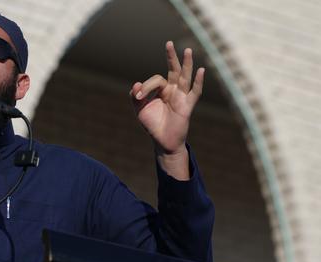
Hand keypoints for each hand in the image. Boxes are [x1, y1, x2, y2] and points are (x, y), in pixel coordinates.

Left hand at [130, 41, 203, 178]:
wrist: (162, 142)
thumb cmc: (152, 124)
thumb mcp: (140, 110)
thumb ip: (136, 96)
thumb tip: (135, 84)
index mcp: (162, 90)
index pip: (156, 80)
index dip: (146, 86)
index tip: (138, 96)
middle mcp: (173, 90)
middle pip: (173, 70)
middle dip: (171, 57)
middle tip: (168, 43)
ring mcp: (181, 97)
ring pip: (185, 77)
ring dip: (186, 64)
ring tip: (187, 50)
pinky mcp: (187, 106)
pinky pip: (195, 92)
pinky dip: (199, 82)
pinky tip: (201, 70)